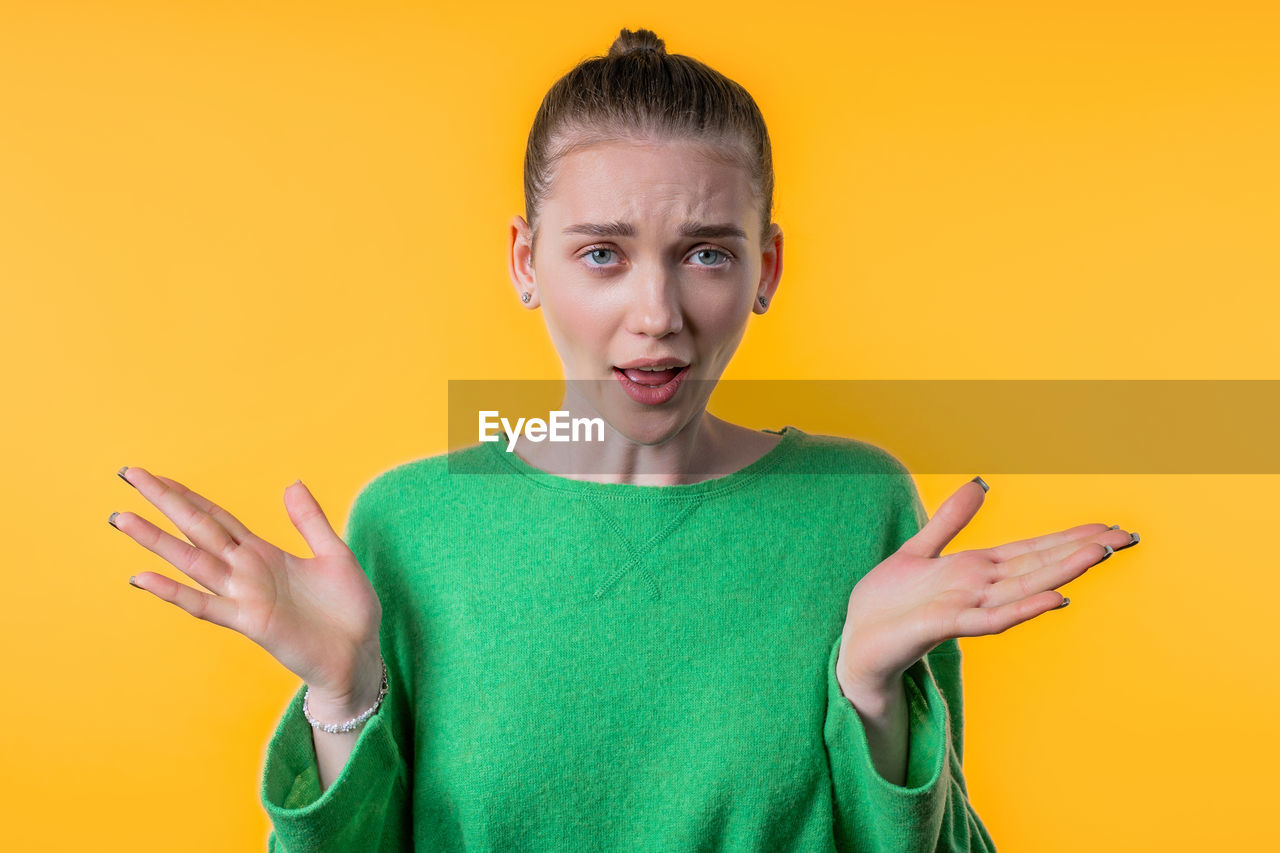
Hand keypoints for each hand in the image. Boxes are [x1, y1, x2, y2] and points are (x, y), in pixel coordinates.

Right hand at [112, 467, 383, 709]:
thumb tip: (291, 483)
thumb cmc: (348, 610)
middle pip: (197, 529)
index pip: (217, 517)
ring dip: (156, 540)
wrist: (359, 655)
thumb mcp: (335, 554)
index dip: (188, 495)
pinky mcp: (251, 622)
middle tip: (128, 474)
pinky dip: (173, 592)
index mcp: (264, 554)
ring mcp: (244, 596)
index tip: (156, 475)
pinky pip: (205, 605)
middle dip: (164, 503)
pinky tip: (143, 578)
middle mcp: (246, 572)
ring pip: (191, 561)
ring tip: (122, 517)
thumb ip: (310, 521)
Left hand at [836, 477, 1137, 698]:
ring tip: (1100, 553)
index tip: (1109, 526)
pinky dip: (1023, 609)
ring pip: (1024, 588)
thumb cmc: (886, 606)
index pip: (1032, 549)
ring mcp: (966, 608)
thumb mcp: (917, 551)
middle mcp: (980, 589)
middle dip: (1081, 550)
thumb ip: (950, 521)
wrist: (856, 646)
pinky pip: (990, 619)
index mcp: (975, 570)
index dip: (1069, 536)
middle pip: (1039, 564)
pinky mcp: (945, 626)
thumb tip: (980, 484)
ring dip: (1062, 570)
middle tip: (1127, 536)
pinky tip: (1055, 599)